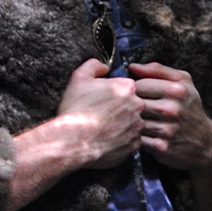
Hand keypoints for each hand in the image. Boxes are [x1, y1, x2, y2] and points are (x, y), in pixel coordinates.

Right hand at [3, 60, 144, 210]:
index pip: (126, 87)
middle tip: (101, 115)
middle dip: (119, 109)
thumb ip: (94, 65)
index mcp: (128, 87)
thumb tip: (105, 67)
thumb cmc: (76, 109)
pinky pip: (131, 140)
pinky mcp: (134, 145)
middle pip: (132, 105)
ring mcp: (137, 127)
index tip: (102, 101)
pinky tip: (107, 140)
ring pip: (133, 123)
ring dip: (121, 125)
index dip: (112, 94)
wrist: (73, 141)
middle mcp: (138, 106)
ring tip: (103, 129)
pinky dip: (121, 140)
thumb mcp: (79, 78)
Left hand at [129, 61, 211, 171]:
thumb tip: (132, 66)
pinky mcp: (161, 147)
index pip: (139, 85)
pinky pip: (137, 138)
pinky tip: (142, 134)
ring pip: (134, 120)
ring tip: (138, 121)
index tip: (139, 95)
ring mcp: (167, 129)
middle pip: (135, 103)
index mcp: (177, 90)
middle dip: (132, 106)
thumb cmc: (189, 108)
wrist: (204, 142)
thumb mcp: (183, 83)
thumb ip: (158, 70)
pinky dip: (136, 136)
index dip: (135, 89)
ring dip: (132, 121)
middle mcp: (172, 109)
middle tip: (135, 109)